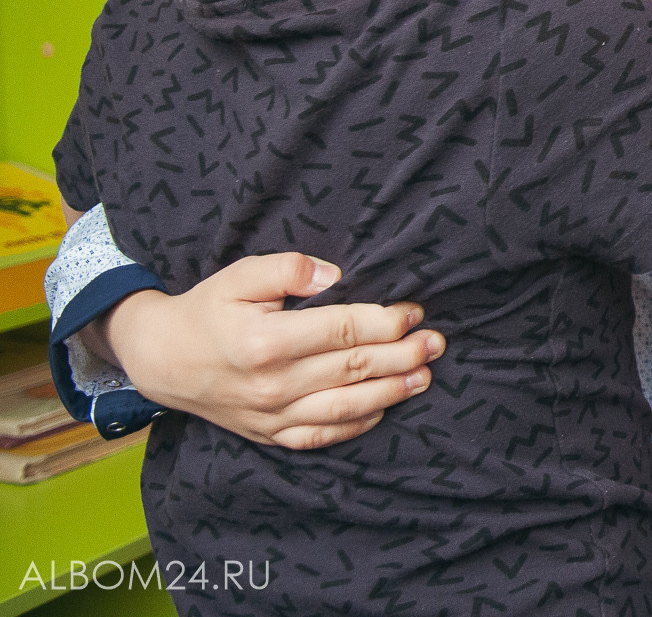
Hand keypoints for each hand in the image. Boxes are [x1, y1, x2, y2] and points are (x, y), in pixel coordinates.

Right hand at [97, 254, 442, 448]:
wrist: (161, 360)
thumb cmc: (208, 311)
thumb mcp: (240, 275)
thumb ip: (288, 268)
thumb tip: (335, 275)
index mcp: (267, 342)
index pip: (344, 331)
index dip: (386, 322)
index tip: (414, 312)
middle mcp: (273, 385)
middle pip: (353, 369)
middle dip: (403, 356)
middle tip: (436, 343)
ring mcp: (271, 416)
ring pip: (346, 408)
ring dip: (392, 392)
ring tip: (425, 376)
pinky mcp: (270, 435)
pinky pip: (321, 437)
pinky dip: (357, 425)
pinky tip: (384, 409)